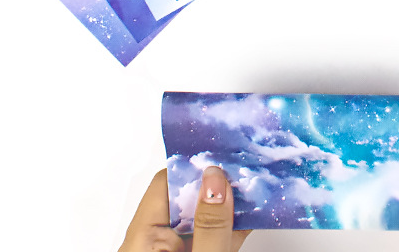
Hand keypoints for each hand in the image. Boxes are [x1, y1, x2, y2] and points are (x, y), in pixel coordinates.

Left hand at [118, 166, 249, 251]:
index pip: (166, 182)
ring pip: (199, 218)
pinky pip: (206, 237)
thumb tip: (215, 179)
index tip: (226, 156)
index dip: (197, 167)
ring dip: (227, 204)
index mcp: (142, 240)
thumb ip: (209, 226)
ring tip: (256, 186)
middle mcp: (151, 244)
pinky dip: (228, 227)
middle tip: (248, 168)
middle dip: (216, 183)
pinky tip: (253, 215)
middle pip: (185, 198)